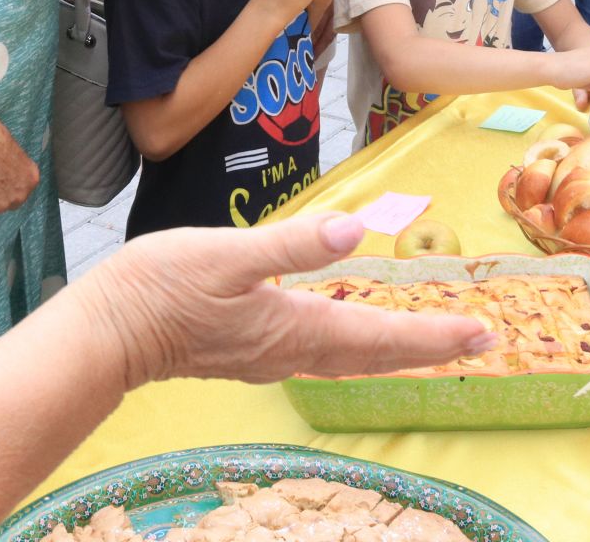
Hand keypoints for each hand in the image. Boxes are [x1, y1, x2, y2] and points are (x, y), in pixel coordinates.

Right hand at [85, 212, 497, 389]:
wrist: (107, 332)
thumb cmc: (160, 288)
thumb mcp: (227, 254)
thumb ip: (292, 243)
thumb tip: (355, 230)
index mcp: (296, 327)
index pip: (382, 336)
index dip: (435, 336)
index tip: (481, 334)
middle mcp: (292, 351)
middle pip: (376, 355)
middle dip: (430, 347)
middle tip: (480, 339)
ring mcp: (271, 356)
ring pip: (352, 358)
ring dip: (397, 348)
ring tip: (435, 339)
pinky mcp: (251, 351)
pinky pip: (325, 354)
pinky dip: (358, 346)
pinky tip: (356, 334)